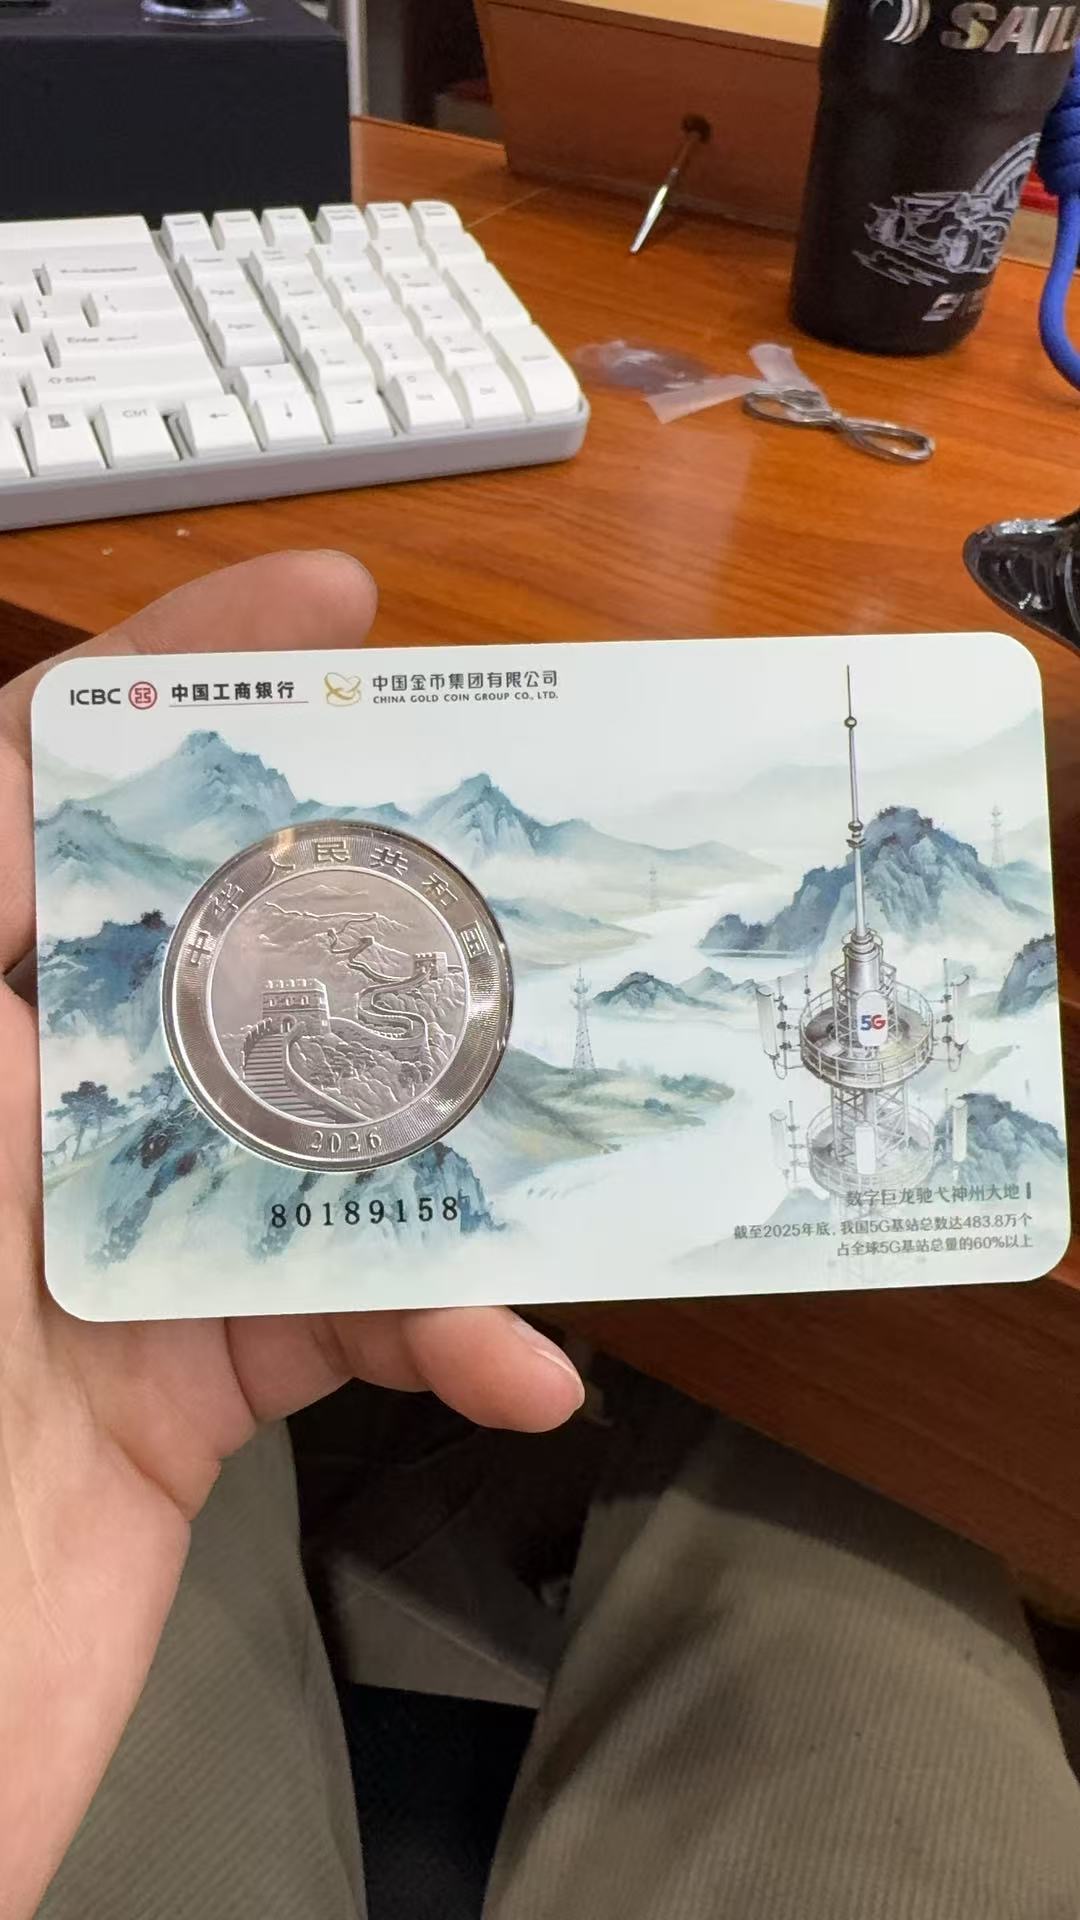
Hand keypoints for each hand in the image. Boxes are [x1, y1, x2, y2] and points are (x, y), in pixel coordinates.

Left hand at [0, 552, 583, 1919]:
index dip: (172, 674)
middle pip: (214, 934)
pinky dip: (442, 1328)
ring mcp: (116, 1239)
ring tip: (582, 1111)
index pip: (26, 794)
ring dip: (454, 1129)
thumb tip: (43, 961)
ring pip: (319, 1118)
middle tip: (517, 827)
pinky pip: (345, 1308)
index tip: (335, 607)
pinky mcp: (193, 1370)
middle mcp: (31, 1115)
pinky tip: (517, 1358)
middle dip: (364, 874)